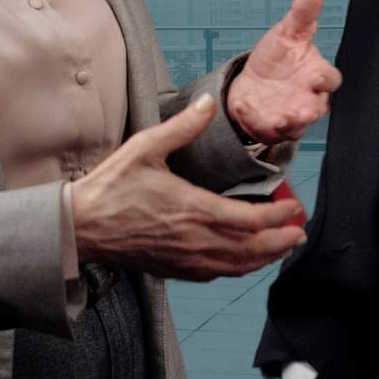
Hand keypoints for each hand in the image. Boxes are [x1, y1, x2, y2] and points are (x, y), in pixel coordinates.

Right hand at [72, 95, 307, 280]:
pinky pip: (216, 275)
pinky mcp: (174, 269)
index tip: (294, 207)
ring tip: (282, 248)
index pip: (251, 220)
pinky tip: (244, 262)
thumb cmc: (110, 188)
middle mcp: (195, 240)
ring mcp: (185, 259)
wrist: (80, 227)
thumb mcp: (145, 147)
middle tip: (298, 232)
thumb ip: (182, 126)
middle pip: (252, 249)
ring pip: (237, 266)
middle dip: (281, 241)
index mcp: (193, 209)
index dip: (279, 216)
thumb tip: (209, 103)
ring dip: (265, 259)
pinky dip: (238, 269)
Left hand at [227, 0, 342, 144]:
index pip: (330, 79)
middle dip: (308, 108)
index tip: (314, 77)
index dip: (324, 80)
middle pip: (317, 108)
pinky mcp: (275, 129)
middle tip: (298, 107)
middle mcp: (309, 98)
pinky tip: (245, 106)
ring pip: (297, 123)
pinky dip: (256, 119)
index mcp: (317, 74)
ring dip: (289, 121)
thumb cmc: (277, 58)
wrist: (252, 83)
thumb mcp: (287, 32)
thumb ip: (302, 14)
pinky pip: (269, 129)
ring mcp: (293, 116)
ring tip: (278, 116)